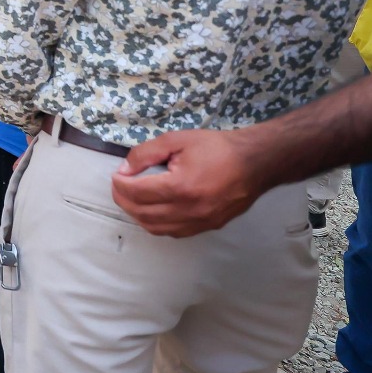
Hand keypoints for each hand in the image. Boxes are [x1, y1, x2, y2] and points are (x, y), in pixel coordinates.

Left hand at [111, 128, 263, 236]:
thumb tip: (125, 169)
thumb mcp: (177, 140)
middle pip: (142, 214)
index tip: (117, 175)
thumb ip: (146, 153)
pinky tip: (153, 209)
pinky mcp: (208, 227)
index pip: (137, 193)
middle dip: (124, 200)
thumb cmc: (217, 148)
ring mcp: (200, 223)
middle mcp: (189, 211)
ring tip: (132, 197)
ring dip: (137, 215)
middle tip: (119, 186)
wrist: (255, 163)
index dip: (120, 184)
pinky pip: (173, 232)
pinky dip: (156, 223)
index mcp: (181, 187)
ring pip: (156, 228)